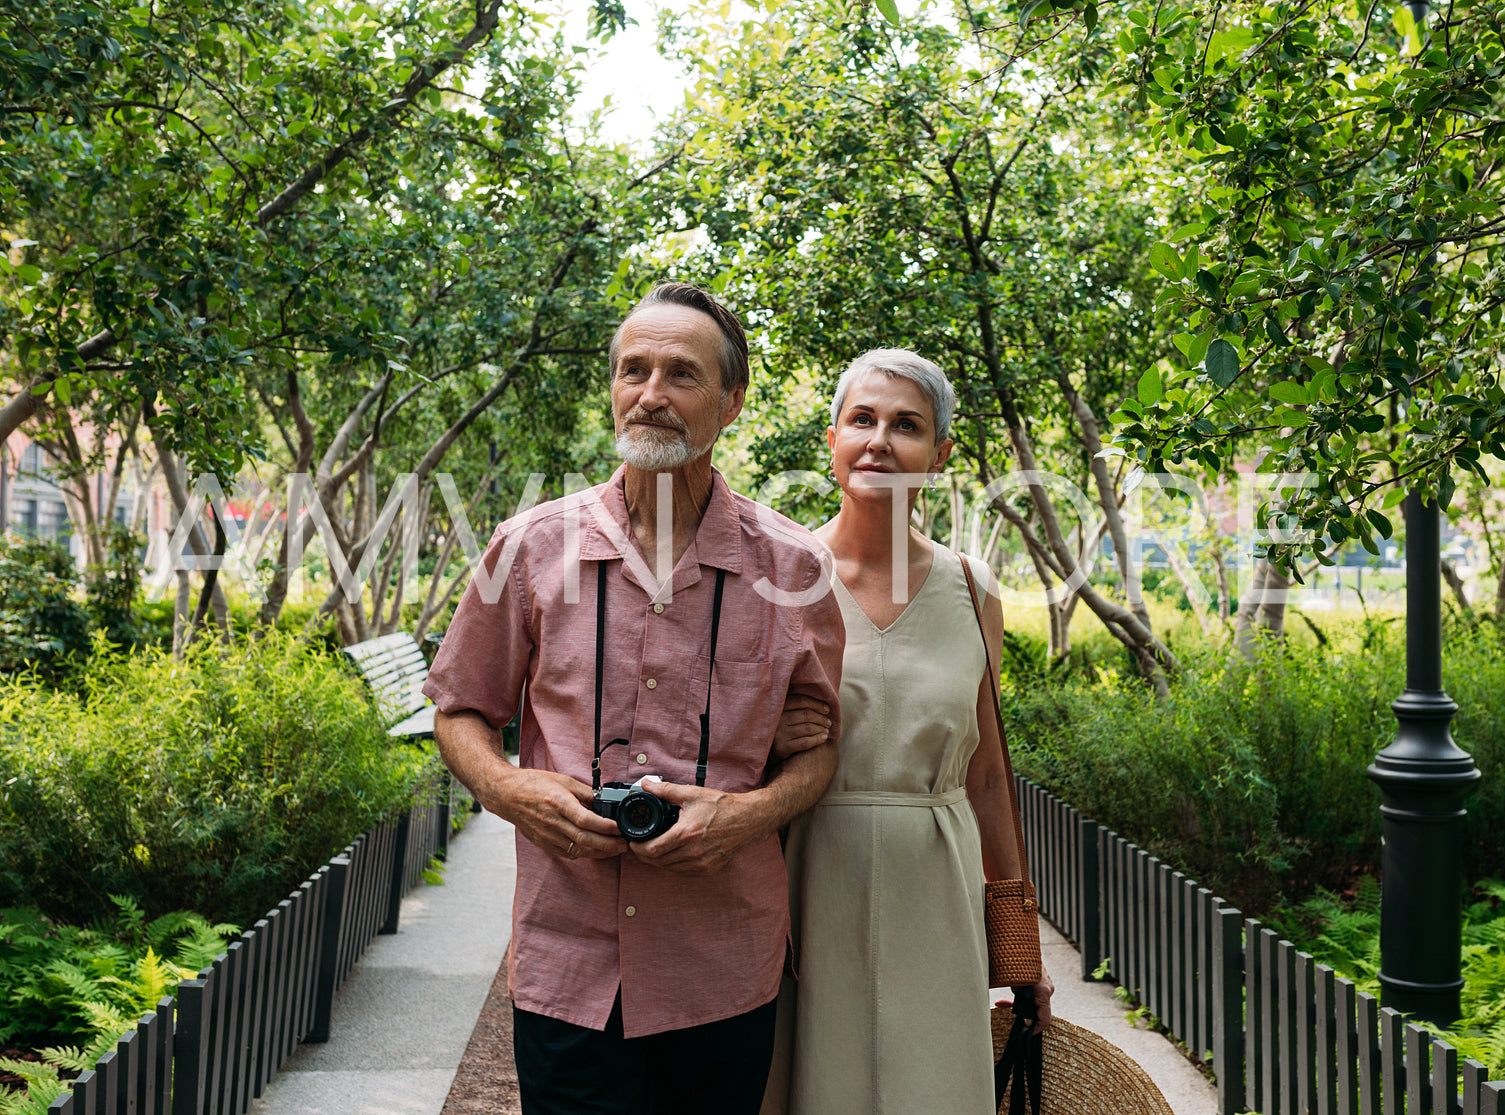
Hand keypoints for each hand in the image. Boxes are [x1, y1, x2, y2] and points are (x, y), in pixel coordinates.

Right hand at [489, 767, 627, 861]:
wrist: (507, 795)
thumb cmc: (534, 784)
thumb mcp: (563, 780)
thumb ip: (585, 791)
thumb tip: (604, 800)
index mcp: (558, 802)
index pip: (585, 820)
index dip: (605, 827)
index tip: (619, 828)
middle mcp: (552, 821)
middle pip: (584, 839)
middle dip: (608, 845)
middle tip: (624, 845)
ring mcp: (547, 835)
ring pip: (578, 849)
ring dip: (599, 852)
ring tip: (615, 849)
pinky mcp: (544, 842)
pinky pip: (568, 852)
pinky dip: (585, 853)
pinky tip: (596, 850)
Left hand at [627, 780, 762, 874]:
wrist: (747, 820)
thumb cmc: (722, 807)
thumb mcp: (691, 794)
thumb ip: (665, 790)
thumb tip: (645, 784)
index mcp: (686, 834)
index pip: (652, 850)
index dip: (638, 848)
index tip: (634, 842)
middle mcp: (693, 853)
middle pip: (657, 862)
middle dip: (645, 855)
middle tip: (641, 846)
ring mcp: (701, 864)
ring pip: (669, 869)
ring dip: (658, 861)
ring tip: (655, 848)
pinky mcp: (708, 870)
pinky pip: (682, 872)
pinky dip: (673, 865)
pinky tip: (672, 854)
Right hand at [772, 692, 832, 759]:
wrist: (767, 749)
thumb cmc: (781, 728)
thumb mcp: (784, 713)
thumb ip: (797, 706)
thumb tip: (824, 703)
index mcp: (778, 706)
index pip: (801, 700)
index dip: (817, 704)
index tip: (827, 709)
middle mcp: (778, 719)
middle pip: (806, 714)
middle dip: (821, 718)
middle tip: (828, 722)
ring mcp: (779, 734)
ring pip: (808, 728)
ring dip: (821, 728)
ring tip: (827, 729)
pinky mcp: (782, 747)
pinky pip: (805, 742)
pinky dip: (818, 739)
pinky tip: (824, 738)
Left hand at [998, 967, 1054, 1033]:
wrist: (1021, 943)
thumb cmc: (1017, 963)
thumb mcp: (1015, 985)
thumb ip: (1018, 1002)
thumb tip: (1026, 1019)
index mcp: (1043, 991)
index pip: (1045, 1018)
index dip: (1037, 1028)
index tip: (1029, 1033)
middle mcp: (1048, 989)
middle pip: (1039, 1010)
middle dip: (1025, 1014)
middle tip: (1011, 1016)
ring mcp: (1046, 985)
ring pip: (1034, 1002)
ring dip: (1020, 1004)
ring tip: (1002, 1003)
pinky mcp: (1042, 982)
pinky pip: (1033, 995)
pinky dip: (1021, 998)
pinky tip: (1003, 1000)